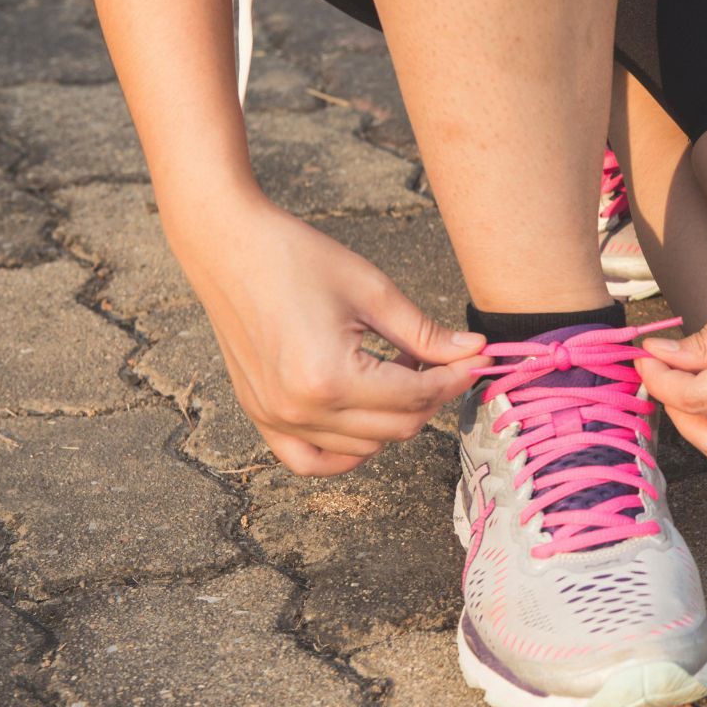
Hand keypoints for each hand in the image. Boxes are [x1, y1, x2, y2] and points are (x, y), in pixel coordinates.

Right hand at [167, 193, 484, 475]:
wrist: (228, 246)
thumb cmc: (296, 258)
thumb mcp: (373, 291)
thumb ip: (426, 333)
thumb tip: (474, 353)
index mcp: (330, 378)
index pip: (416, 396)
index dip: (455, 378)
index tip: (478, 360)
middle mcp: (300, 410)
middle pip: (397, 428)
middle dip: (432, 396)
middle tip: (443, 359)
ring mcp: (276, 419)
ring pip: (364, 447)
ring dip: (394, 417)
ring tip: (397, 369)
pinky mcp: (261, 416)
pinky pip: (311, 460)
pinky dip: (346, 450)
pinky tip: (366, 418)